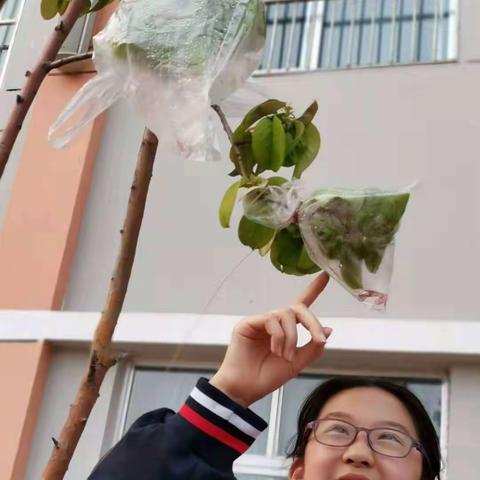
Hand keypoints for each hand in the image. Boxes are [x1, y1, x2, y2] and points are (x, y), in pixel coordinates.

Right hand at [210, 272, 331, 406]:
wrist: (245, 389)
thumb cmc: (267, 377)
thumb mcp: (296, 364)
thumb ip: (312, 347)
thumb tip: (328, 330)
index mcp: (286, 329)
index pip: (301, 305)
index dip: (313, 289)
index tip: (325, 275)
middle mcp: (274, 322)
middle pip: (297, 308)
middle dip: (312, 322)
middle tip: (318, 339)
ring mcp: (260, 321)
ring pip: (285, 314)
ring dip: (292, 337)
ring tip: (285, 356)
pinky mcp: (248, 323)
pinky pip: (270, 320)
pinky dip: (278, 335)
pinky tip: (275, 350)